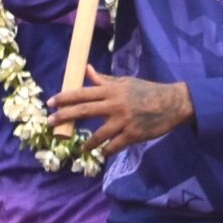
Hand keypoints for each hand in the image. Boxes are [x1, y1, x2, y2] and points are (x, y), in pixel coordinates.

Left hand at [49, 66, 192, 158]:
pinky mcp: (133, 134)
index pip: (82, 93)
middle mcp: (114, 105)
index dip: (65, 98)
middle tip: (50, 123)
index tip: (50, 103)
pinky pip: (114, 146)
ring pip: (98, 134)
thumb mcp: (125, 82)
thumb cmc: (147, 91)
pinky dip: (106, 150)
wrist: (172, 103)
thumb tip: (86, 70)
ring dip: (87, 143)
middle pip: (84, 111)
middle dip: (65, 116)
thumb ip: (104, 80)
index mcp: (112, 90)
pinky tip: (102, 153)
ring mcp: (123, 121)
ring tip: (81, 148)